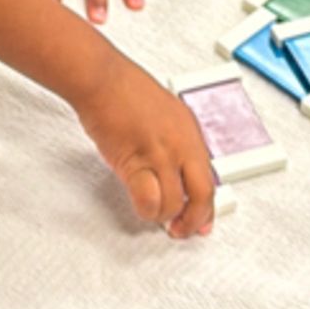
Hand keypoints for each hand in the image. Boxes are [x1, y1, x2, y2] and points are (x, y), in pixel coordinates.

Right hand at [76, 51, 214, 238]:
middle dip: (194, 220)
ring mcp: (161, 152)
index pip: (209, 177)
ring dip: (163, 215)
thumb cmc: (123, 89)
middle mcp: (182, 143)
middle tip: (181, 230)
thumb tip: (172, 173)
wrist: (100, 78)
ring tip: (152, 213)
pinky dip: (146, 210)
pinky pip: (149, 199)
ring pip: (175, 202)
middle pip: (203, 194)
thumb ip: (172, 142)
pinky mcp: (137, 161)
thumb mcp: (163, 112)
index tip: (203, 221)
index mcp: (190, 130)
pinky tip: (140, 205)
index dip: (207, 205)